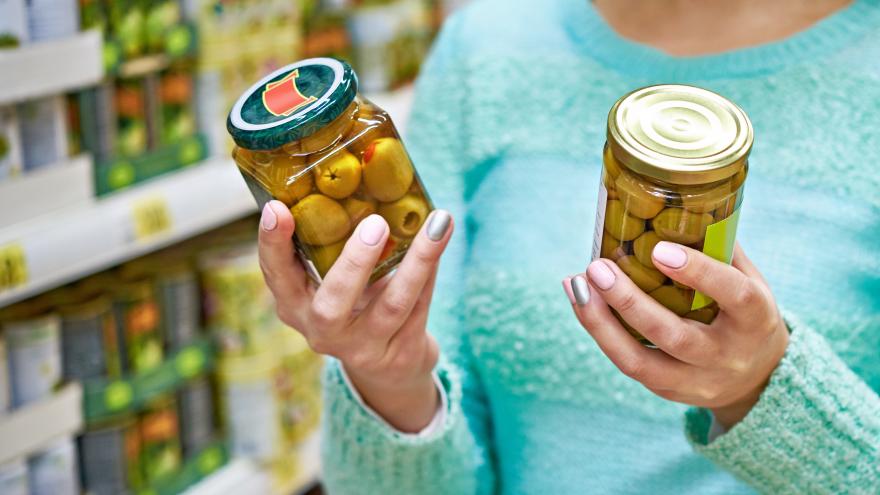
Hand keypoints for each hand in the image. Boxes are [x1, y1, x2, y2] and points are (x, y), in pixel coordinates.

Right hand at [258, 200, 453, 431]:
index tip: (277, 209)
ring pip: (393, 306)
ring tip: (437, 223)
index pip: (276, 275)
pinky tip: (441, 238)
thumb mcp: (330, 281)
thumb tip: (354, 176)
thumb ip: (330, 244)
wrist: (389, 368)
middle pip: (333, 304)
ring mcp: (363, 348)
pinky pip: (421, 306)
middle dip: (354, 264)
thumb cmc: (353, 305)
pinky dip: (431, 269)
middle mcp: (323, 330)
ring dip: (417, 262)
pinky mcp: (401, 353)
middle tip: (375, 224)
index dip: (273, 245)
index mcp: (295, 305)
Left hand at [564, 242, 788, 428]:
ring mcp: (695, 380)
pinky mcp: (666, 390)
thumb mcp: (750, 280)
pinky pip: (627, 362)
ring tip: (577, 284)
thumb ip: (720, 248)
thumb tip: (680, 202)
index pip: (734, 295)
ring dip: (600, 322)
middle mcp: (727, 355)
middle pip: (673, 335)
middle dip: (629, 301)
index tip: (659, 249)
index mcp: (756, 319)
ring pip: (638, 361)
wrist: (758, 379)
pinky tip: (580, 298)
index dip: (699, 272)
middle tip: (598, 267)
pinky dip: (599, 330)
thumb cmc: (745, 313)